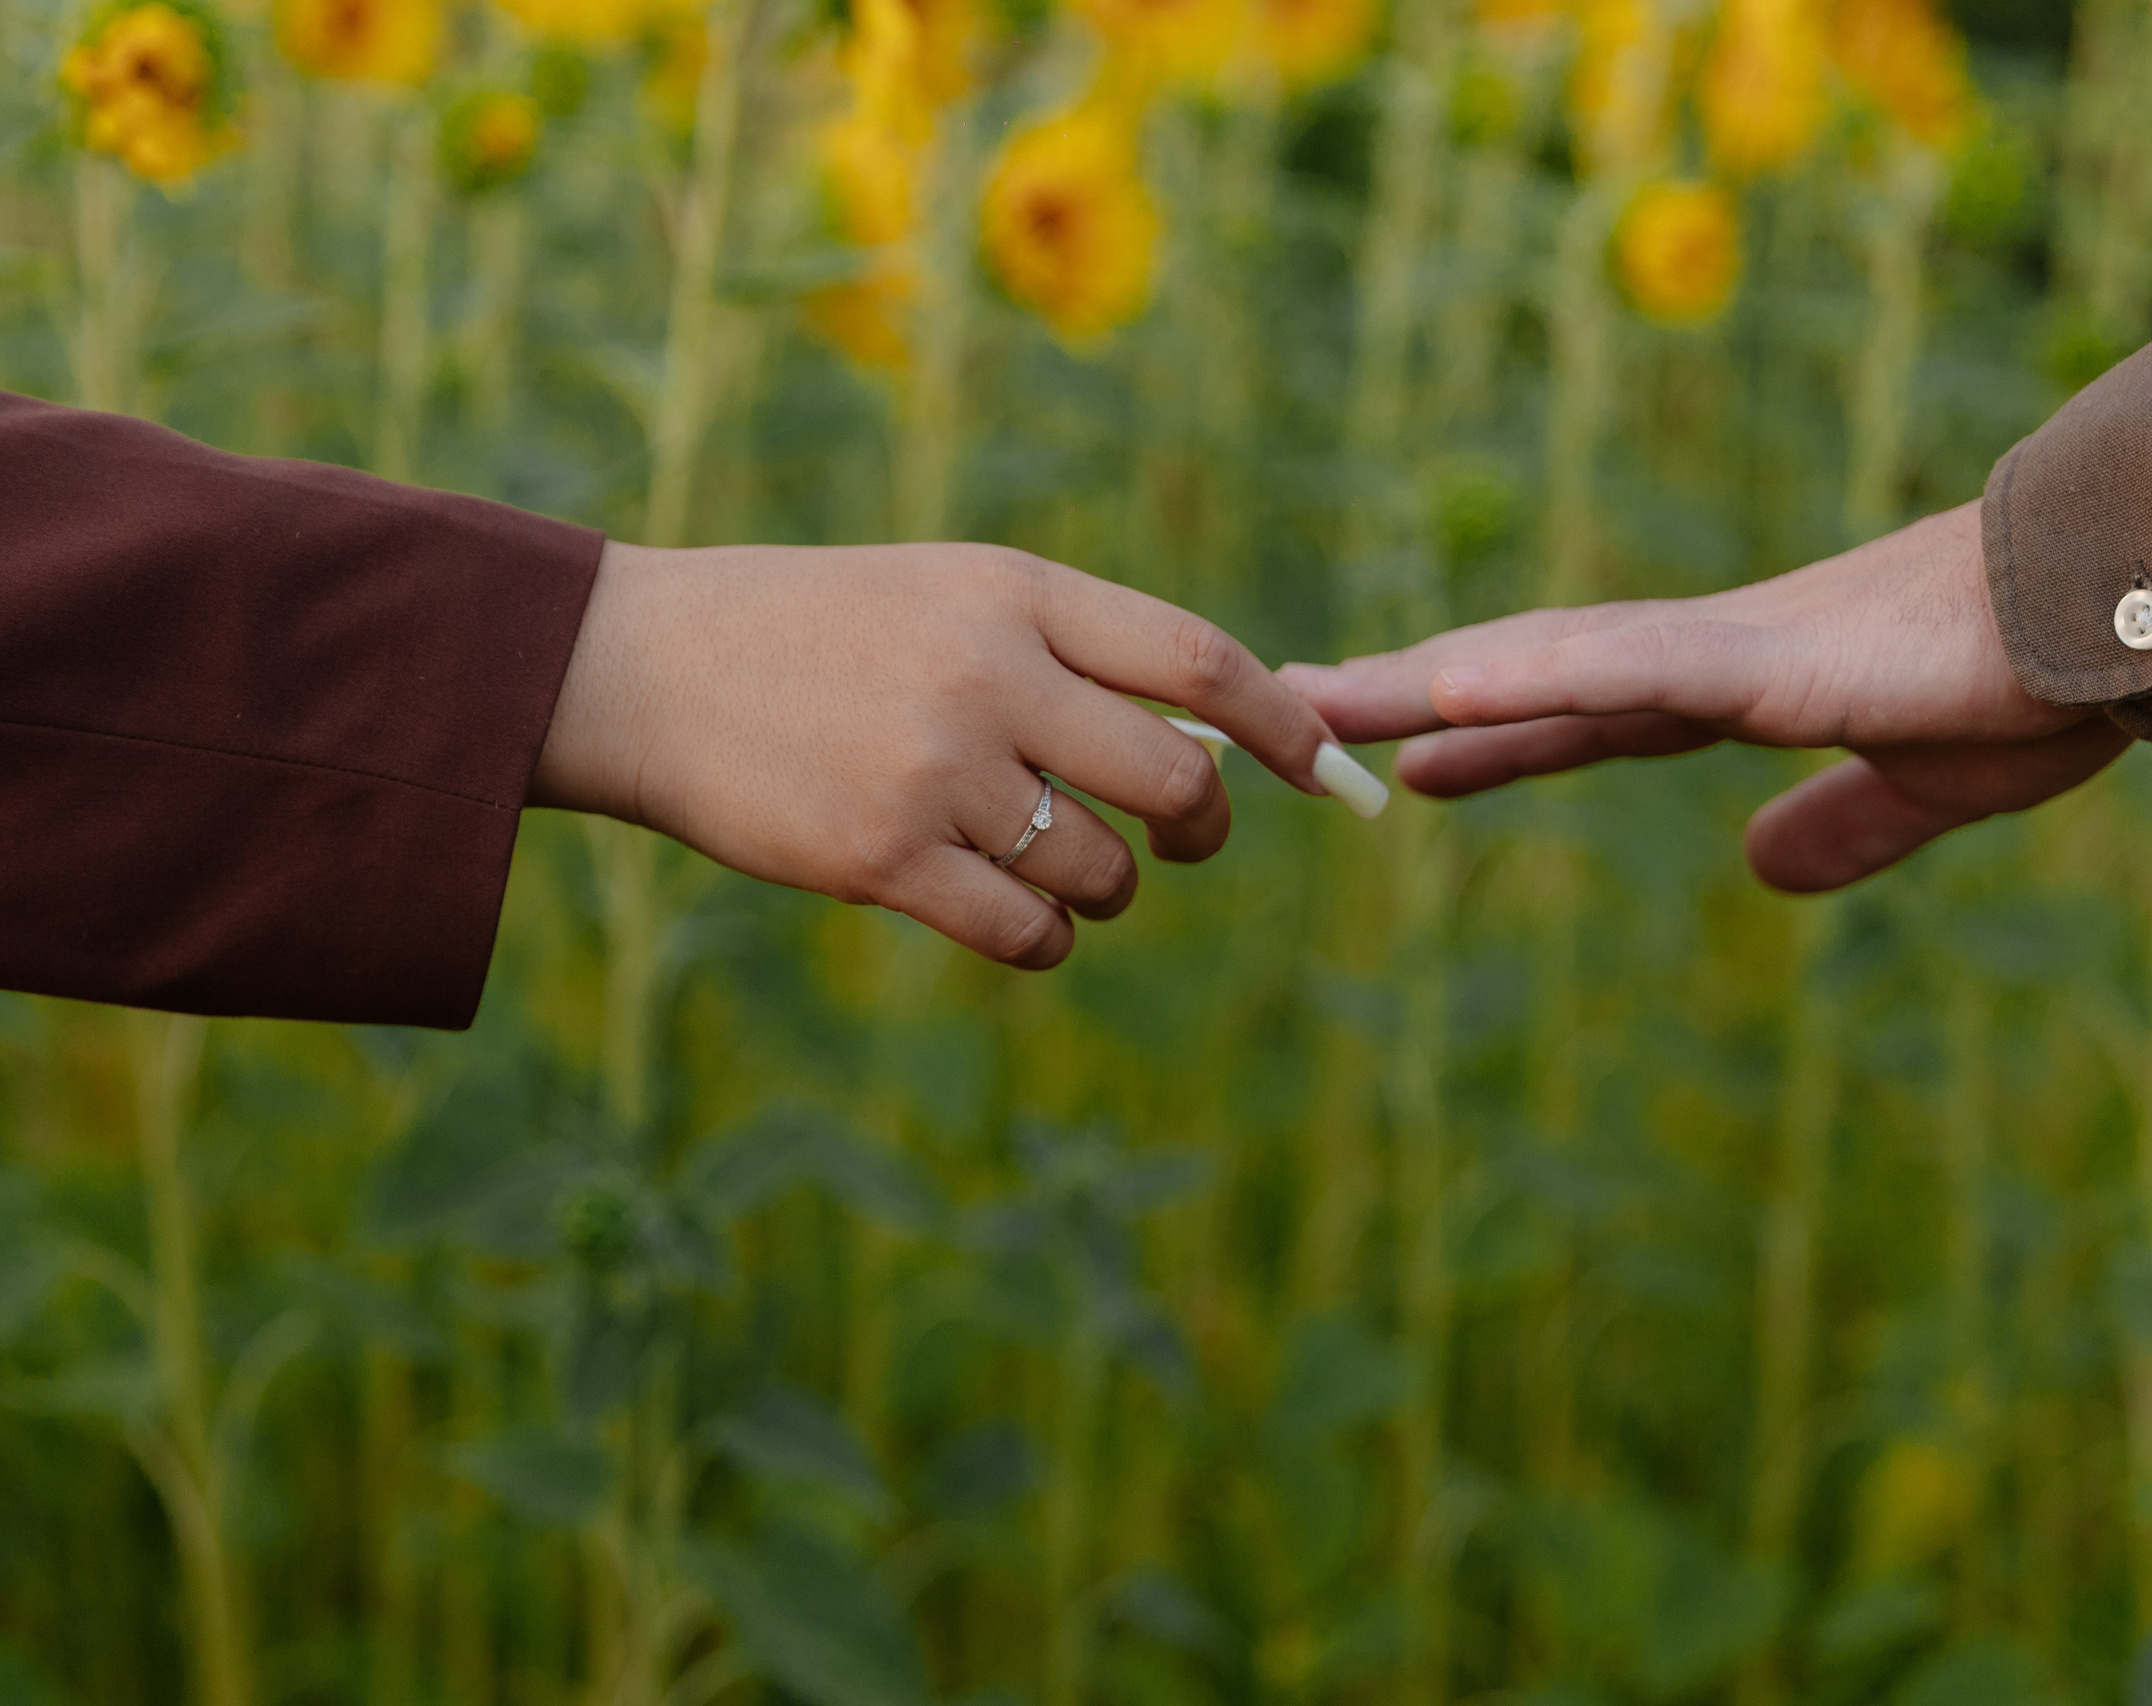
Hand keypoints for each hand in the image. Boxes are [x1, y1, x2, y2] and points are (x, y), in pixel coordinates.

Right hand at [531, 541, 1344, 966]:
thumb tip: (1212, 741)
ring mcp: (936, 768)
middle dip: (1204, 825)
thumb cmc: (811, 630)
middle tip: (1184, 840)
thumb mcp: (946, 594)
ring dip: (1110, 889)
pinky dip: (1046, 939)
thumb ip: (1066, 650)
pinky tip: (1017, 917)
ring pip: (1104, 869)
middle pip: (1175, 776)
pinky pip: (1029, 932)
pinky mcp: (883, 857)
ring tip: (1063, 873)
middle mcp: (987, 671)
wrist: (642, 667)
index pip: (1198, 656)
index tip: (1323, 764)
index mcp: (1014, 590)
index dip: (1282, 721)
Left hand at [1280, 503, 2129, 891]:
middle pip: (1534, 675)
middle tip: (1296, 712)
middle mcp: (1716, 652)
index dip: (1495, 740)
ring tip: (1315, 698)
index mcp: (1749, 684)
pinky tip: (1439, 687)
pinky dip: (1527, 679)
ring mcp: (1733, 645)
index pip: (1590, 716)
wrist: (2132, 603)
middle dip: (1414, 697)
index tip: (1404, 760)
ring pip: (1546, 660)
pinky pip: (1624, 667)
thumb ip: (1844, 825)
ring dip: (1428, 680)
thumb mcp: (1927, 783)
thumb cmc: (2048, 675)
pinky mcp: (1770, 656)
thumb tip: (1764, 870)